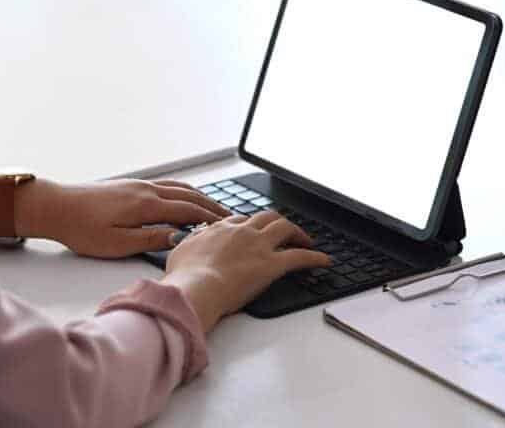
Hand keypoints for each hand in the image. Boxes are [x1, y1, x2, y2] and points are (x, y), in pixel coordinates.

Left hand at [24, 179, 230, 258]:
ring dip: (199, 196)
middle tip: (232, 217)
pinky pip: (165, 185)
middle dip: (212, 206)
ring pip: (178, 187)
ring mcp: (137, 185)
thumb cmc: (81, 228)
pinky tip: (183, 197)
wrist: (54, 207)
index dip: (211, 219)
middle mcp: (145, 190)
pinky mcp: (128, 186)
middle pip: (188, 196)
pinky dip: (183, 191)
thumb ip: (151, 240)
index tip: (230, 226)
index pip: (188, 210)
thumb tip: (179, 238)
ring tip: (214, 207)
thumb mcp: (118, 243)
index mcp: (145, 205)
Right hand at [162, 212, 331, 331]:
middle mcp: (241, 232)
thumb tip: (187, 242)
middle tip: (284, 231)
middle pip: (266, 217)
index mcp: (219, 228)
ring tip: (306, 240)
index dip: (251, 224)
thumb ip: (189, 244)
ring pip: (285, 228)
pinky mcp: (272, 265)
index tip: (254, 230)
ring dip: (298, 233)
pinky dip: (315, 258)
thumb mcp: (179, 252)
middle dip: (277, 222)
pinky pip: (300, 257)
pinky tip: (324, 261)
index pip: (240, 219)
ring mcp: (258, 246)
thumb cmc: (184, 276)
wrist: (195, 288)